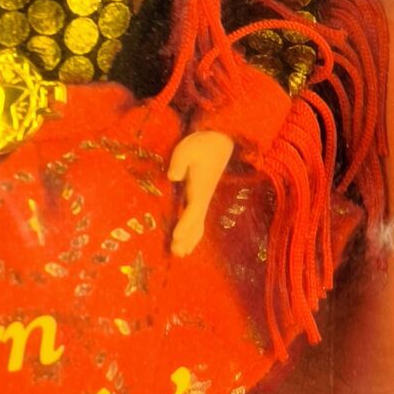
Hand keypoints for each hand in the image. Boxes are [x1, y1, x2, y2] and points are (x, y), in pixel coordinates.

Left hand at [168, 128, 234, 256]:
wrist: (219, 139)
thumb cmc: (202, 144)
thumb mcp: (187, 149)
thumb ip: (179, 163)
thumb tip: (173, 177)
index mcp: (200, 188)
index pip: (193, 210)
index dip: (185, 224)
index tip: (176, 235)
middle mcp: (203, 197)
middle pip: (195, 223)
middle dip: (186, 239)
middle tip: (175, 252)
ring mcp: (203, 197)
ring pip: (198, 224)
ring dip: (190, 239)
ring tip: (180, 254)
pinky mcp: (201, 195)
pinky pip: (198, 218)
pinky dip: (193, 231)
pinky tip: (187, 240)